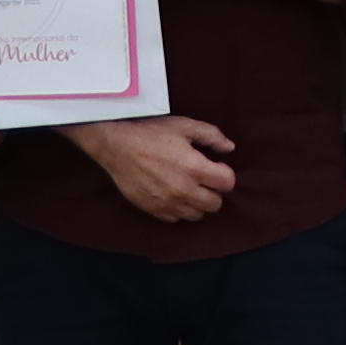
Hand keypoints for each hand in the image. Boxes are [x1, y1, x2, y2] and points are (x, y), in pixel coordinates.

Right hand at [67, 112, 236, 222]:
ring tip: (189, 186)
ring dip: (198, 202)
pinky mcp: (153, 209)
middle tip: (204, 178)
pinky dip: (179, 209)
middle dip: (214, 190)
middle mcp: (183, 190)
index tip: (216, 167)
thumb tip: (229, 148)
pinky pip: (176, 219)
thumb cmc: (149, 132)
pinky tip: (173, 193)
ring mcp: (168, 202)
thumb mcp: (184, 126)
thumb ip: (211, 136)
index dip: (225, 173)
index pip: (227, 183)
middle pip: (215, 204)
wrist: (116, 145)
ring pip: (197, 215)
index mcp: (194, 168)